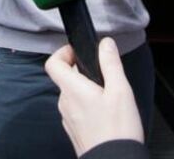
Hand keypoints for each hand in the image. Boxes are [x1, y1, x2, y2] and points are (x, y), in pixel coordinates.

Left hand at [45, 38, 143, 156]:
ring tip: (108, 95)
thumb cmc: (117, 130)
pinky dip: (87, 105)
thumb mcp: (120, 90)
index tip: (79, 52)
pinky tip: (105, 112)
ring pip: (72, 94)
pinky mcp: (74, 130)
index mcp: (72, 89)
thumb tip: (105, 44)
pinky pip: (77, 110)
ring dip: (86, 89)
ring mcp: (68, 118)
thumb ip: (111, 64)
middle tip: (104, 74)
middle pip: (65, 78)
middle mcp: (65, 103)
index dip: (64, 52)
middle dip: (82, 71)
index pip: (53, 63)